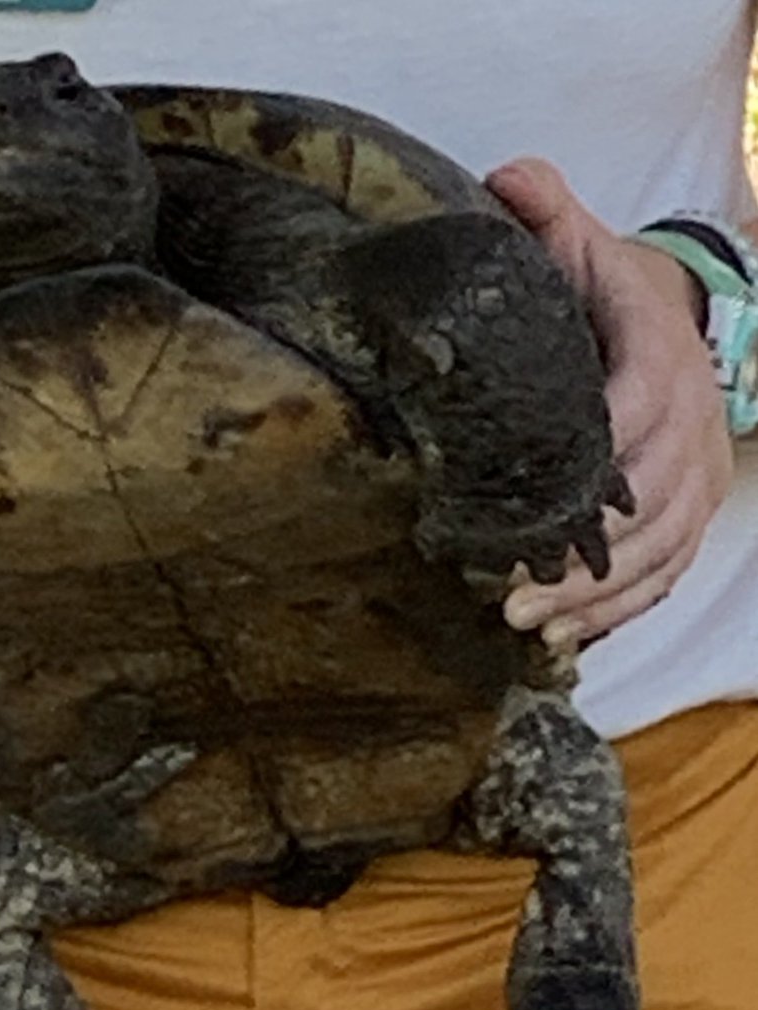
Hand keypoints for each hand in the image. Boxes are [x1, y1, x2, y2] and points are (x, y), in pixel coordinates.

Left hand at [486, 158, 731, 644]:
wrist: (679, 322)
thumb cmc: (614, 294)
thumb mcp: (585, 247)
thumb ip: (549, 216)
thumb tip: (505, 179)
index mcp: (659, 361)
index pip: (633, 416)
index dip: (592, 464)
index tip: (533, 507)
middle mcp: (691, 424)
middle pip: (648, 503)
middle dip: (583, 555)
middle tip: (510, 596)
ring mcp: (698, 474)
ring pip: (661, 550)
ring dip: (598, 595)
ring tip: (530, 628)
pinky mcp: (692, 509)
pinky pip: (670, 569)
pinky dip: (625, 606)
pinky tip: (571, 636)